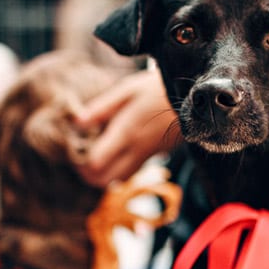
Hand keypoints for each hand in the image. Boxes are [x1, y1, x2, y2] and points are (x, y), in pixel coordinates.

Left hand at [74, 68, 180, 186]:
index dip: (80, 162)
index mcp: (126, 132)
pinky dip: (118, 170)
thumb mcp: (127, 90)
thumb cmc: (157, 88)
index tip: (75, 148)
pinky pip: (132, 172)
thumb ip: (101, 108)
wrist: (193, 97)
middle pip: (104, 180)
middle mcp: (136, 150)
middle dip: (88, 174)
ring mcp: (148, 155)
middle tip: (81, 157)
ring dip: (103, 174)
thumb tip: (76, 122)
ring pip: (119, 180)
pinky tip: (114, 152)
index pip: (95, 163)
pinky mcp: (155, 156)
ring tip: (96, 155)